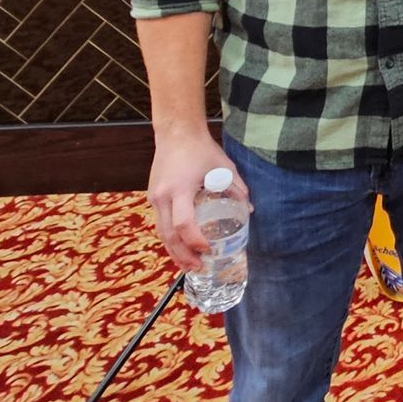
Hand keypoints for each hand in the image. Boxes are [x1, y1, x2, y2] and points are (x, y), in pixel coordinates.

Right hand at [147, 125, 242, 272]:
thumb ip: (237, 188)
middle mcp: (163, 196)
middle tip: (198, 268)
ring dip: (174, 251)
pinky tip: (180, 249)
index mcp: (180, 189)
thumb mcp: (223, 167)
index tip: (208, 249)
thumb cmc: (201, 149)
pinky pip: (161, 224)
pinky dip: (170, 239)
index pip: (184, 223)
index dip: (195, 240)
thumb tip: (250, 209)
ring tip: (188, 266)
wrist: (176, 133)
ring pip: (161, 233)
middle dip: (183, 255)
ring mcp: (154, 198)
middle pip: (169, 235)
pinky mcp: (153, 197)